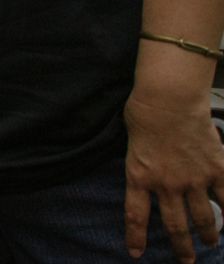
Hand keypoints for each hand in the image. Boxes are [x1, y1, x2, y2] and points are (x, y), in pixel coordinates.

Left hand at [123, 90, 223, 261]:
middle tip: (186, 261)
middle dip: (181, 247)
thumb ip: (142, 165)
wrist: (169, 100)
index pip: (136, 216)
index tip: (137, 254)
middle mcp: (167, 185)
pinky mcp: (216, 169)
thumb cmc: (144, 114)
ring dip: (208, 233)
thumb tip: (149, 174)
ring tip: (211, 243)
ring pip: (204, 217)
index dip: (136, 237)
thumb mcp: (131, 144)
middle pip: (175, 225)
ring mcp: (194, 179)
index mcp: (140, 177)